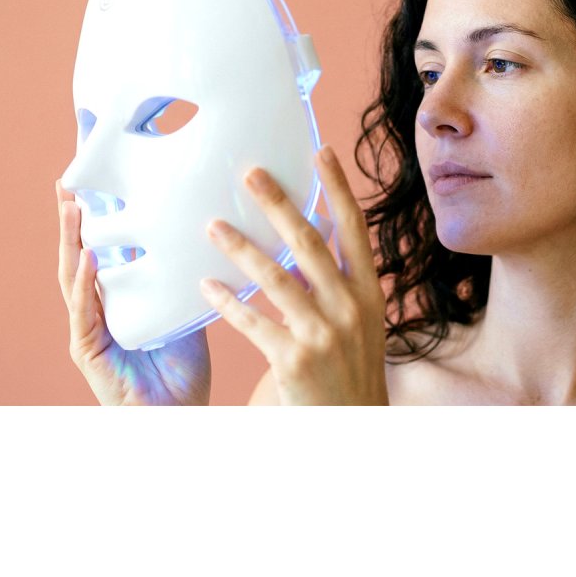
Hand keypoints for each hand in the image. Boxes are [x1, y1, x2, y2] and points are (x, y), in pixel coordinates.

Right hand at [56, 180, 211, 404]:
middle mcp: (95, 310)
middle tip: (66, 181)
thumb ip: (184, 278)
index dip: (93, 217)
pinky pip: (84, 314)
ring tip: (72, 206)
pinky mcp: (88, 351)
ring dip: (71, 242)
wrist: (178, 415)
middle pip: (77, 256)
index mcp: (115, 299)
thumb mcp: (184, 311)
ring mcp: (88, 330)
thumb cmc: (181, 370)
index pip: (99, 249)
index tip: (91, 180)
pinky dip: (85, 285)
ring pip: (73, 278)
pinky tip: (87, 260)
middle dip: (70, 220)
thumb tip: (207, 238)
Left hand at [200, 146, 387, 405]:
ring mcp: (323, 333)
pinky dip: (228, 302)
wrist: (353, 424)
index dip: (338, 189)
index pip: (354, 229)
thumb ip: (337, 280)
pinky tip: (206, 286)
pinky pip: (252, 321)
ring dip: (240, 247)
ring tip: (212, 226)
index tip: (321, 152)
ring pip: (275, 277)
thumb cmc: (351, 368)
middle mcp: (350, 307)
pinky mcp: (294, 359)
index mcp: (369, 292)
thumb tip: (314, 232)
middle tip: (250, 173)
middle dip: (277, 204)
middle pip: (309, 243)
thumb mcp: (359, 321)